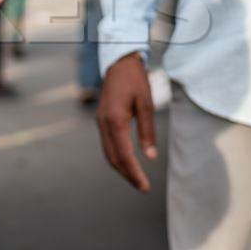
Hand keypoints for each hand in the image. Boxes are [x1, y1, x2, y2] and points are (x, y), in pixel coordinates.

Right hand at [96, 52, 157, 192]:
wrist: (118, 62)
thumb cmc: (135, 81)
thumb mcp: (146, 103)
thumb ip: (147, 131)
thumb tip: (150, 157)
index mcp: (115, 119)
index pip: (124, 154)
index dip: (134, 173)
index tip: (145, 186)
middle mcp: (104, 123)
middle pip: (113, 157)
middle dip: (127, 174)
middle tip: (142, 187)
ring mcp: (100, 121)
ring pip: (108, 152)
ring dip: (121, 168)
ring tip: (136, 178)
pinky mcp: (101, 120)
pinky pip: (107, 144)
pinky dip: (116, 157)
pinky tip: (127, 162)